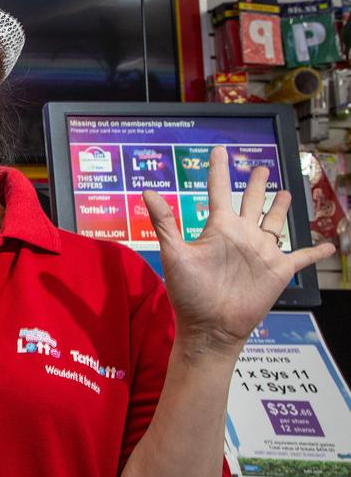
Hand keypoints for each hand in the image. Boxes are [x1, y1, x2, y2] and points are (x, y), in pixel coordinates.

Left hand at [144, 147, 334, 357]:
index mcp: (218, 227)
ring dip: (280, 208)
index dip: (218, 170)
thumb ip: (164, 222)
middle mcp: (241, 235)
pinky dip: (315, 251)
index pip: (219, 190)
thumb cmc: (189, 293)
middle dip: (255, 185)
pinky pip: (301, 256)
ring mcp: (261, 251)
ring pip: (274, 222)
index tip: (219, 149)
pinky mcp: (278, 270)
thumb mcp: (175, 254)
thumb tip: (147, 192)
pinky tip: (328, 244)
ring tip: (286, 192)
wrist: (209, 326)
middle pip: (250, 202)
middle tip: (260, 167)